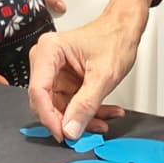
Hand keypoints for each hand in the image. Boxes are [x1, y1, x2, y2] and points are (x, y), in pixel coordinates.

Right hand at [27, 0, 152, 139]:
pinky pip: (69, 104)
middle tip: (87, 131)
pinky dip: (86, 111)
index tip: (63, 134)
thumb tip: (70, 129)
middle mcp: (46, 60)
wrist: (125, 28)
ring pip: (59, 107)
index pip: (38, 91)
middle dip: (68, 119)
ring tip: (104, 120)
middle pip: (46, 101)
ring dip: (81, 117)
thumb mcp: (103, 75)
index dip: (49, 117)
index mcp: (49, 50)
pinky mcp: (64, 81)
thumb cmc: (114, 37)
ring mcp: (55, 72)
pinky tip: (104, 113)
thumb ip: (86, 104)